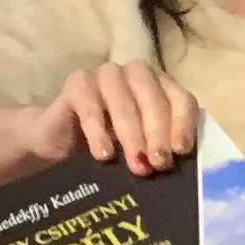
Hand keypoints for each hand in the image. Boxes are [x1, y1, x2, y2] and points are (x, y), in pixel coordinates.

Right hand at [28, 61, 198, 177]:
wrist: (61, 147)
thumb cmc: (110, 149)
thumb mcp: (141, 151)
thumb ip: (161, 152)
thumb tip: (180, 169)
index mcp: (160, 88)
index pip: (181, 99)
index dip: (183, 124)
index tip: (181, 151)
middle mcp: (136, 75)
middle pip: (154, 97)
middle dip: (158, 132)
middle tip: (158, 164)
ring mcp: (106, 75)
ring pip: (123, 100)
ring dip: (132, 134)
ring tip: (137, 165)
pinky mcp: (77, 83)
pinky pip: (90, 104)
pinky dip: (99, 131)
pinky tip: (104, 155)